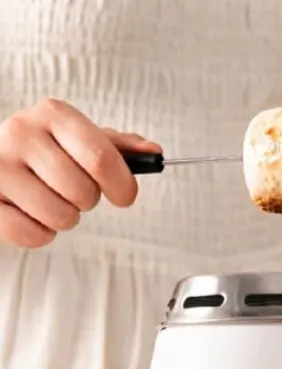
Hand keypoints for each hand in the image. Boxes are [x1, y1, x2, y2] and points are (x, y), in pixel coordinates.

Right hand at [0, 98, 161, 248]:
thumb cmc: (45, 153)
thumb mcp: (81, 140)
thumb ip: (118, 148)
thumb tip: (154, 153)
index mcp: (54, 114)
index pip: (101, 158)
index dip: (122, 185)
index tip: (124, 195)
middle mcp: (22, 133)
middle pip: (83, 192)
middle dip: (87, 201)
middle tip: (71, 191)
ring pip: (60, 217)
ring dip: (64, 218)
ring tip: (49, 200)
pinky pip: (32, 234)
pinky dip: (40, 234)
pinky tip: (30, 214)